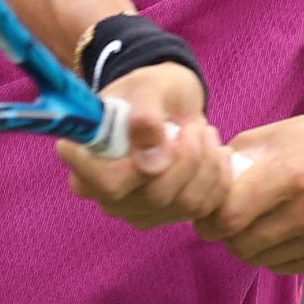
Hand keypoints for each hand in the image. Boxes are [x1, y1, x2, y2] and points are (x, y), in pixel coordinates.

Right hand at [56, 62, 231, 228]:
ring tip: (204, 133)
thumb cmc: (149, 90)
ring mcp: (135, 210)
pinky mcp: (166, 216)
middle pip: (154, 196)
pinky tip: (214, 152)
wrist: (168, 102)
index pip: (109, 184)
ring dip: (206, 163)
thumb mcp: (147, 88)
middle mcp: (105, 195)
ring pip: (184, 203)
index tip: (168, 130)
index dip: (143, 164)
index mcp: (85, 161)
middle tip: (194, 127)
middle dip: (187, 157)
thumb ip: (145, 118)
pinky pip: (204, 207)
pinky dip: (218, 176)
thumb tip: (151, 161)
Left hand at [193, 108, 303, 273]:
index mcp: (291, 175)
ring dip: (252, 246)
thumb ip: (233, 163)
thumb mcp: (274, 136)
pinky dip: (279, 254)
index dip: (208, 220)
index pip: (227, 218)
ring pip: (262, 261)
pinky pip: (288, 268)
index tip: (207, 215)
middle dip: (227, 235)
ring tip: (263, 221)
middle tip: (232, 219)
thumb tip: (198, 190)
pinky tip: (289, 230)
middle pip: (241, 245)